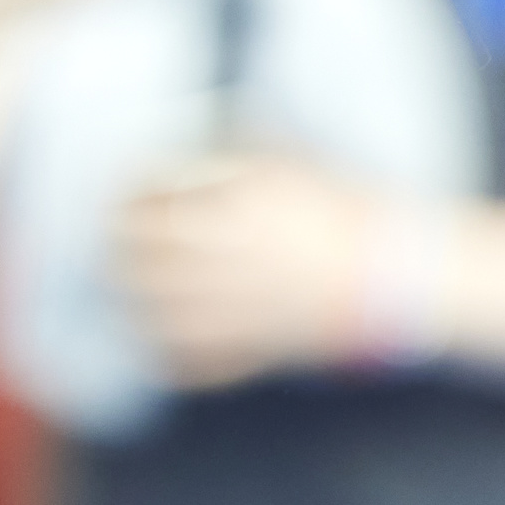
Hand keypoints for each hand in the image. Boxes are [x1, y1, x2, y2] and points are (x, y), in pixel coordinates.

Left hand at [113, 153, 388, 387]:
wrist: (393, 274)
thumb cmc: (345, 210)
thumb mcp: (291, 163)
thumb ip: (236, 150)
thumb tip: (189, 141)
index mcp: (239, 211)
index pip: (154, 202)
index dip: (128, 195)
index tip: (124, 189)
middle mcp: (230, 264)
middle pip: (141, 259)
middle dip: (115, 245)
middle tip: (111, 235)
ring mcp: (238, 313)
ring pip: (155, 314)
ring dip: (129, 298)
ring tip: (125, 285)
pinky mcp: (253, 351)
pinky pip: (189, 363)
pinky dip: (163, 352)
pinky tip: (155, 335)